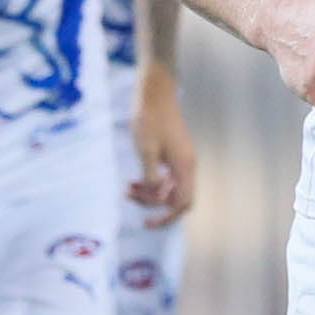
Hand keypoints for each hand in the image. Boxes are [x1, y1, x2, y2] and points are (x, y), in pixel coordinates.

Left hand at [128, 61, 197, 224]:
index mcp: (184, 166)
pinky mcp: (173, 154)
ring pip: (169, 188)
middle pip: (176, 198)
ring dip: (150, 192)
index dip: (166, 216)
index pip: (182, 203)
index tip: (147, 222)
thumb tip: (155, 196)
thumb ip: (151, 176)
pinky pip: (165, 177)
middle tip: (130, 195)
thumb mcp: (145, 149)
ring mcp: (181, 160)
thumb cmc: (150, 118)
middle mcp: (187, 165)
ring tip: (128, 188)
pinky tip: (134, 181)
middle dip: (154, 203)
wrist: (154, 92)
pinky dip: (151, 181)